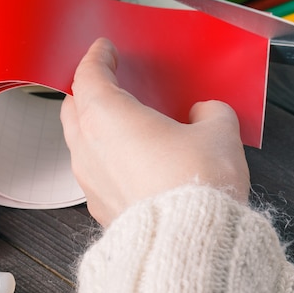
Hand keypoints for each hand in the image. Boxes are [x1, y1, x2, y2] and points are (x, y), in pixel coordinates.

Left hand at [60, 38, 250, 226]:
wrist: (191, 243)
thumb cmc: (198, 183)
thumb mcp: (219, 133)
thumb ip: (211, 113)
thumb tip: (204, 114)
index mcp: (109, 117)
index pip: (89, 75)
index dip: (97, 57)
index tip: (105, 50)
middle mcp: (89, 148)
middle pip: (74, 108)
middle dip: (88, 93)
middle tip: (110, 86)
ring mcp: (91, 182)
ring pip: (80, 144)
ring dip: (96, 130)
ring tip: (125, 128)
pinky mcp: (102, 209)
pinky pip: (96, 174)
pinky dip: (108, 161)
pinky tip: (135, 165)